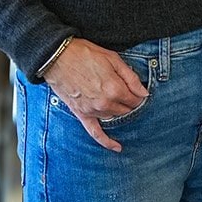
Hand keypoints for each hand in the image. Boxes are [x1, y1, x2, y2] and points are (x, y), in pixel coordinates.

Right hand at [44, 38, 147, 152]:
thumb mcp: (113, 59)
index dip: (138, 95)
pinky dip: (106, 141)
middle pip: (126, 110)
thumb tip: (144, 92)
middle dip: (129, 103)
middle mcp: (105, 103)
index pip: (136, 100)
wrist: (56, 56)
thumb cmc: (84, 54)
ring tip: (118, 103)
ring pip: (114, 117)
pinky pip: (95, 132)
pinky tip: (117, 147)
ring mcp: (92, 110)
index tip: (137, 90)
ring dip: (118, 111)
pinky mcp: (81, 114)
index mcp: (115, 89)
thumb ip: (131, 78)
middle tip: (127, 93)